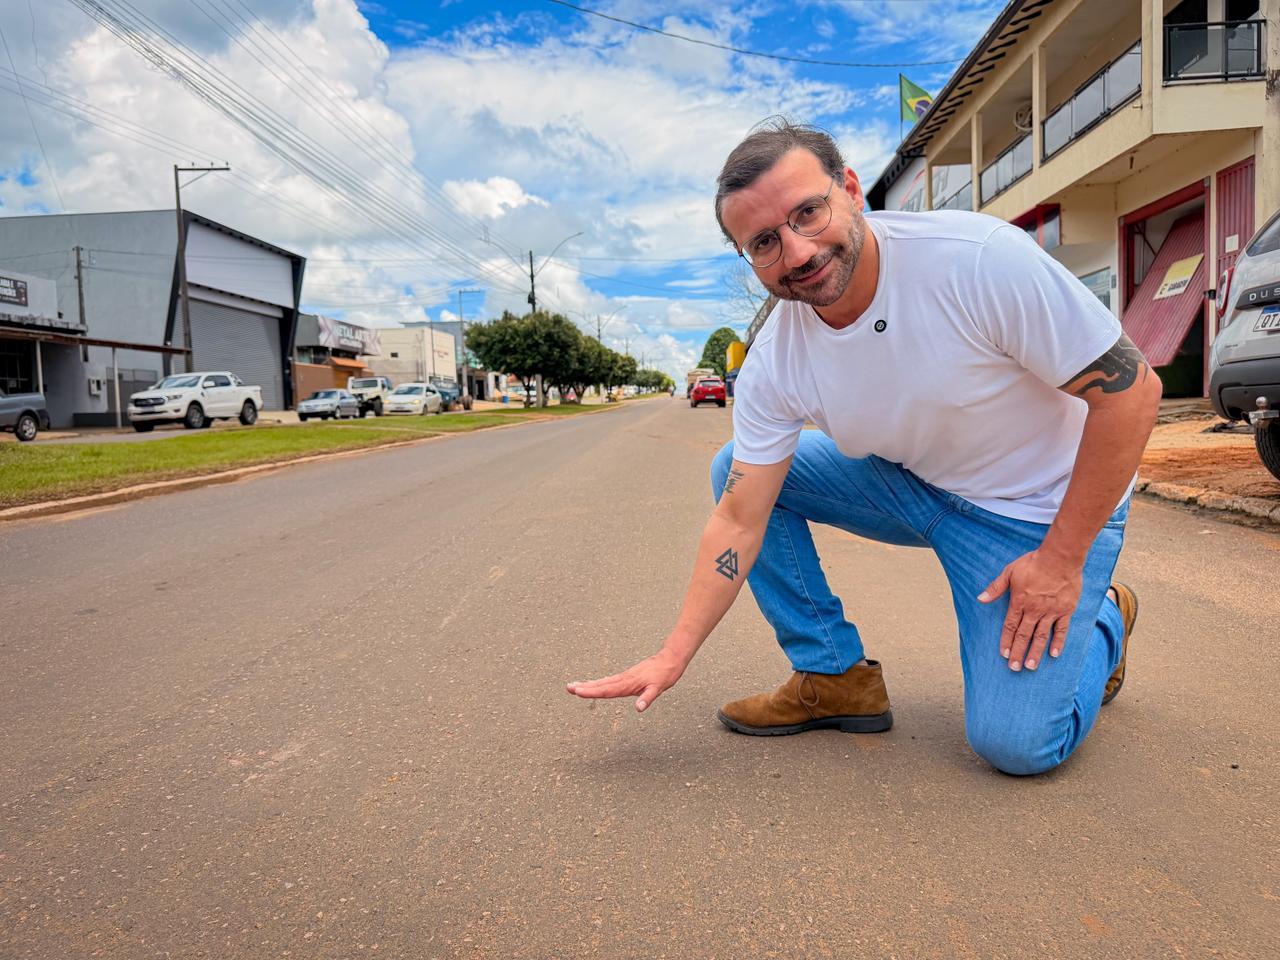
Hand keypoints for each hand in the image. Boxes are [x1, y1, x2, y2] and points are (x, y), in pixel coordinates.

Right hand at [566, 649, 687, 712]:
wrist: (670, 659)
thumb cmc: (664, 675)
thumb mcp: (659, 688)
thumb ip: (648, 698)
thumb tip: (639, 708)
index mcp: (628, 683)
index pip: (607, 690)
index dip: (592, 691)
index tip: (578, 691)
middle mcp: (623, 679)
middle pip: (600, 685)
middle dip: (584, 687)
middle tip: (568, 688)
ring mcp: (624, 677)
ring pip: (603, 682)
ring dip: (588, 684)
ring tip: (573, 686)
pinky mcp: (627, 676)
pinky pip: (609, 681)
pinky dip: (598, 683)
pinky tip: (592, 685)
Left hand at [978, 549, 1082, 671]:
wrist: (1060, 558)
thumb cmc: (1033, 563)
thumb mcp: (1010, 572)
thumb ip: (996, 587)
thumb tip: (980, 598)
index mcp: (1019, 602)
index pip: (1010, 626)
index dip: (1006, 641)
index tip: (1003, 654)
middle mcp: (1034, 610)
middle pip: (1024, 635)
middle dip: (1018, 652)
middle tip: (1014, 668)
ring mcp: (1051, 612)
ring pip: (1041, 636)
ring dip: (1035, 652)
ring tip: (1030, 666)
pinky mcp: (1066, 610)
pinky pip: (1061, 630)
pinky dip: (1058, 642)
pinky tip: (1054, 654)